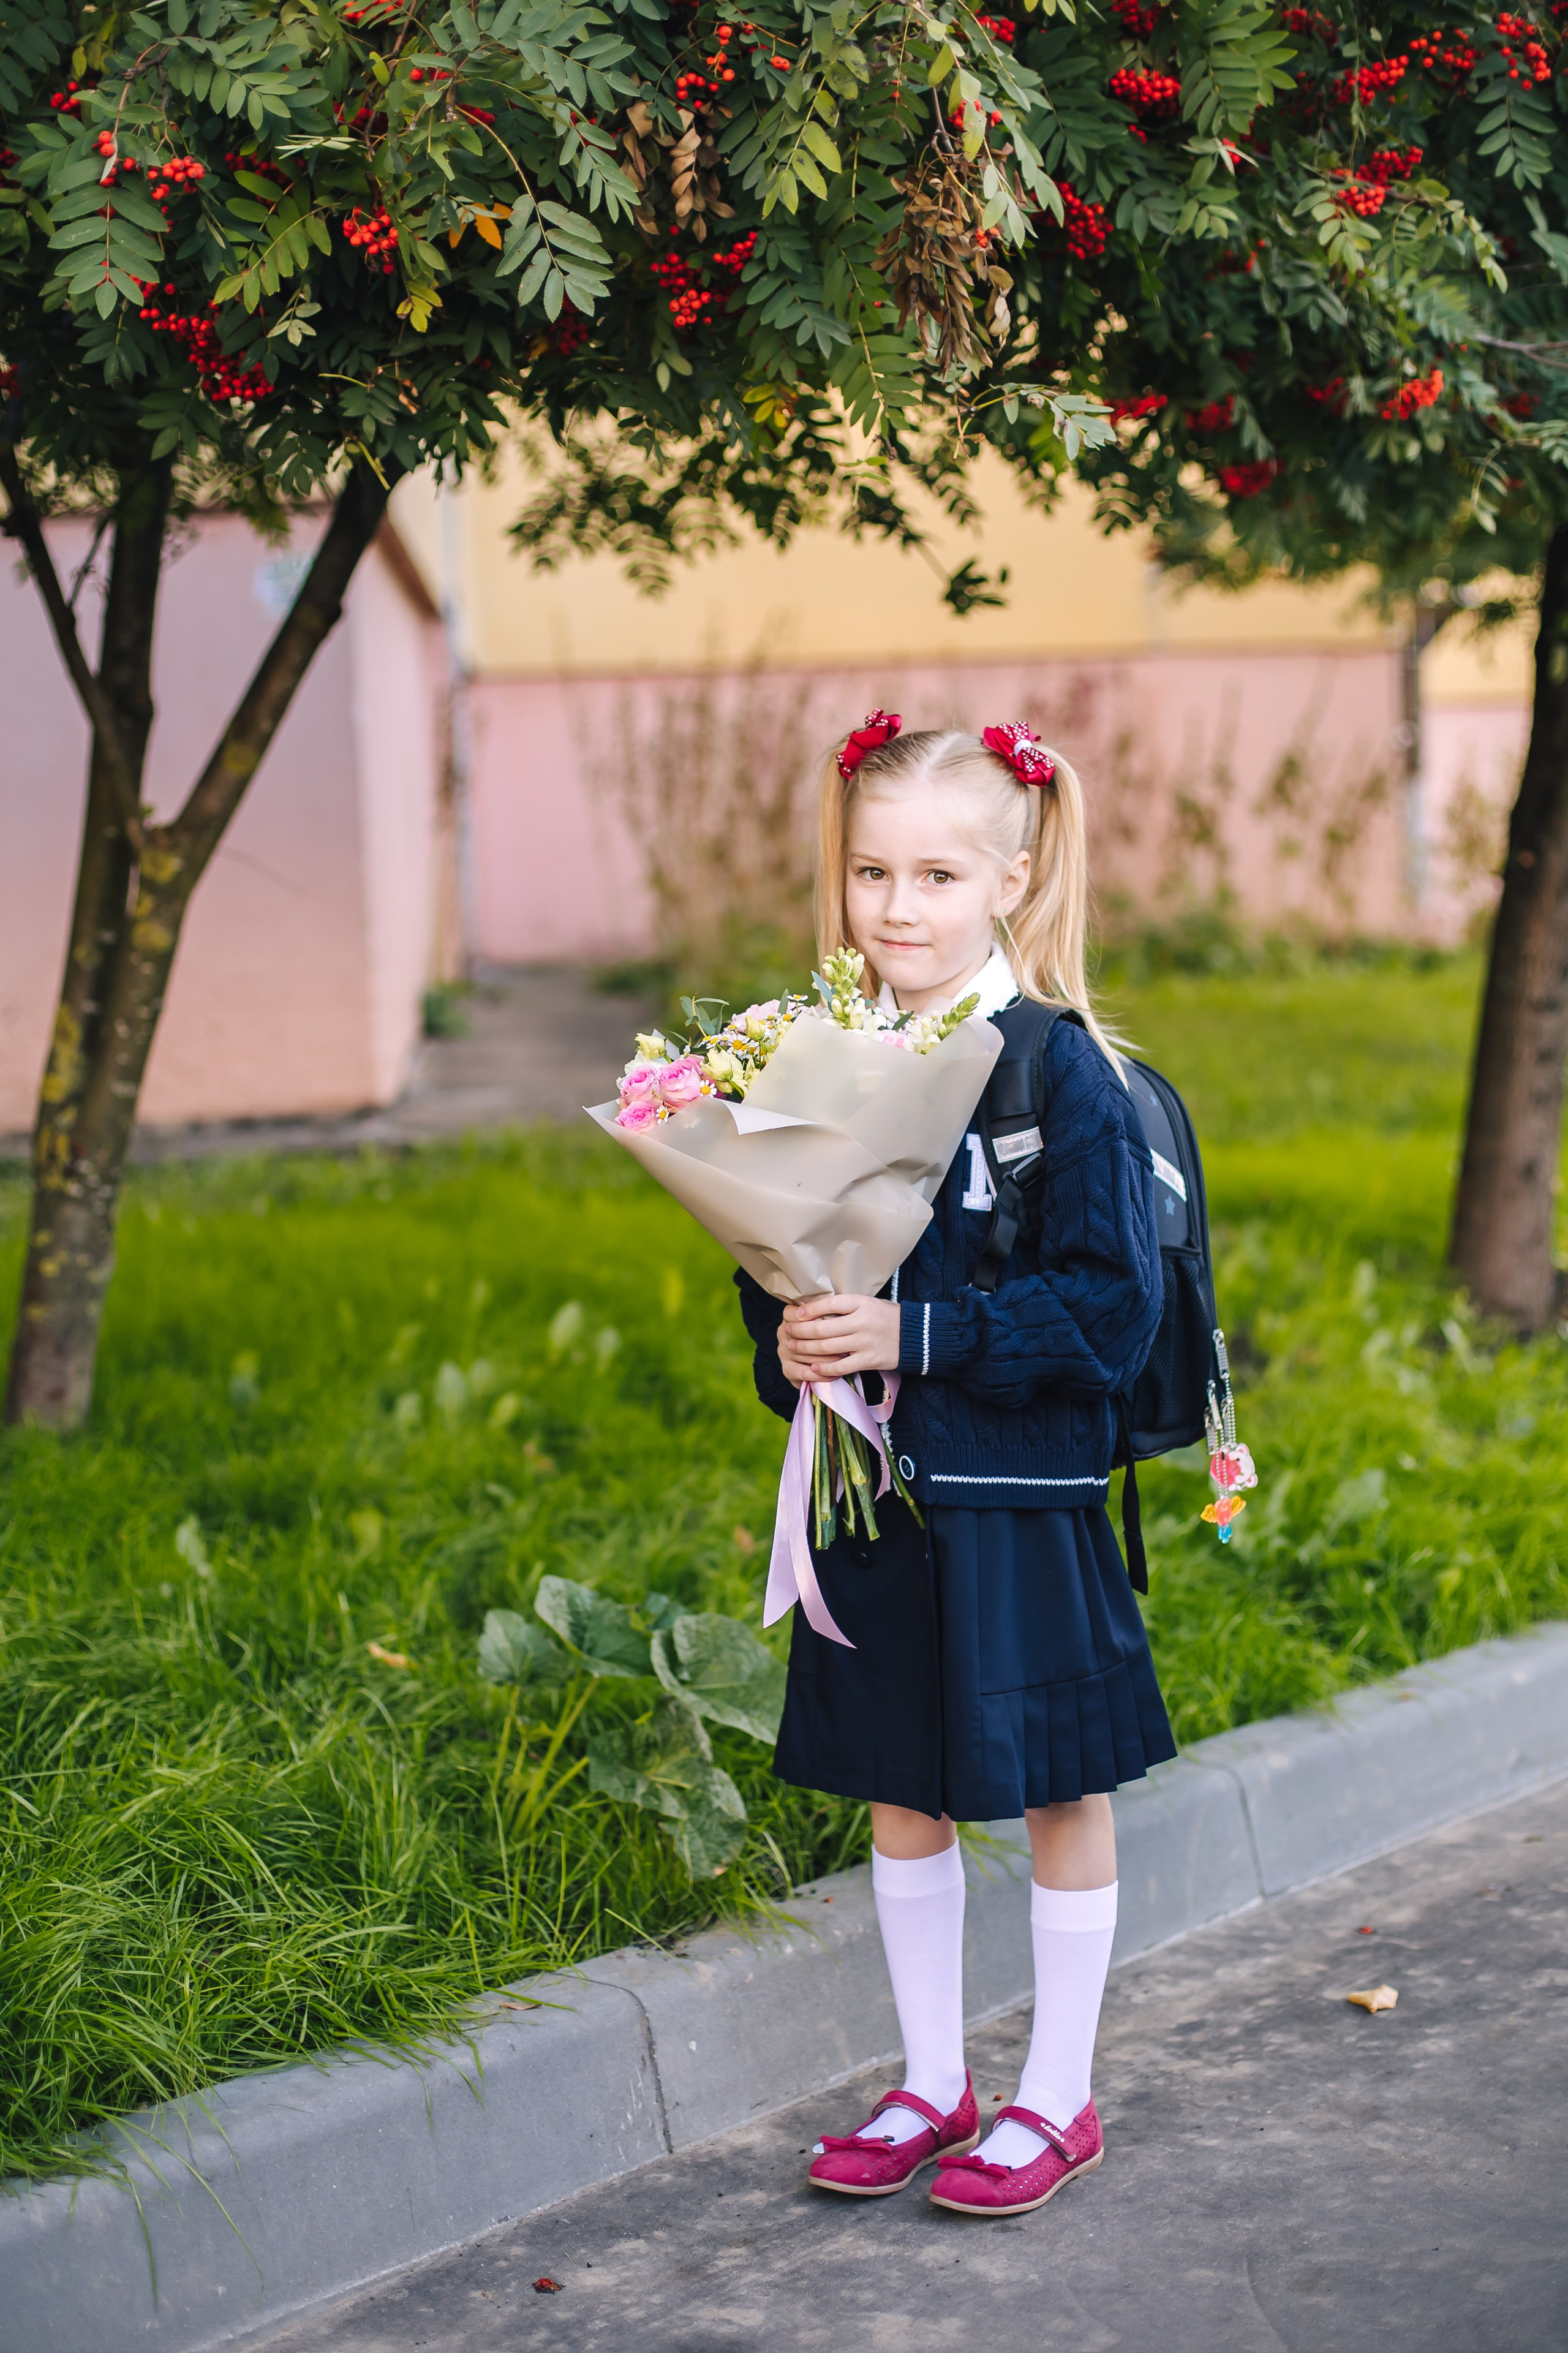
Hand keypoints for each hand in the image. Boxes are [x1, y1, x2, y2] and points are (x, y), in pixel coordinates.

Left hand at [779, 1293, 901, 1383]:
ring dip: (806, 1348)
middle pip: (822, 1328)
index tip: (796, 1314)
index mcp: (861, 1304)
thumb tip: (816, 1309)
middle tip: (788, 1332)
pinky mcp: (868, 1360)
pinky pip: (841, 1366)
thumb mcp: (869, 1303)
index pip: (829, 1304)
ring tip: (793, 1347)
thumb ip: (847, 1307)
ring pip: (827, 1347)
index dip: (809, 1309)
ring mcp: (865, 1342)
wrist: (915, 1336)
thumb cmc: (888, 1317)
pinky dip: (824, 1368)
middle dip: (800, 1331)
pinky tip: (813, 1367)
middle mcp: (861, 1322)